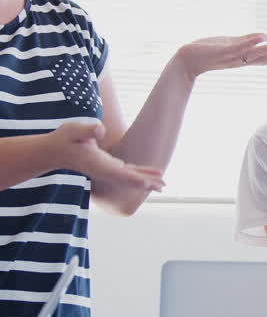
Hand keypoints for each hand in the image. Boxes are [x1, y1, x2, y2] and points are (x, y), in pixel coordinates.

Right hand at [48, 121, 163, 191]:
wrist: (53, 151)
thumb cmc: (63, 139)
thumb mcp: (73, 130)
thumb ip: (86, 130)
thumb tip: (100, 130)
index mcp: (97, 164)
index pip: (118, 173)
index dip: (133, 178)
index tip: (147, 184)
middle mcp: (103, 170)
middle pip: (128, 179)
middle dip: (145, 183)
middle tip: (163, 186)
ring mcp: (106, 169)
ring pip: (129, 177)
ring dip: (146, 181)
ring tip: (163, 184)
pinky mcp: (108, 166)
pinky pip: (127, 172)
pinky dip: (140, 174)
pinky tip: (151, 174)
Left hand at [174, 33, 266, 79]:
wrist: (185, 60)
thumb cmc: (206, 52)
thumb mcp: (230, 44)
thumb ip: (246, 41)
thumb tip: (264, 37)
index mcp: (243, 58)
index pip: (266, 58)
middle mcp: (240, 60)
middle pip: (265, 58)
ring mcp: (232, 56)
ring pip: (256, 54)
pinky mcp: (222, 51)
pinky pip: (239, 47)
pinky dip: (251, 42)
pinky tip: (263, 37)